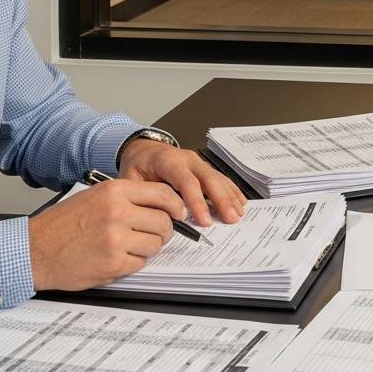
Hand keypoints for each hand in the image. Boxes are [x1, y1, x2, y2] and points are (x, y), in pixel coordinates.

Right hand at [27, 179, 182, 290]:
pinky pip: (140, 264)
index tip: (179, 213)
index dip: (176, 206)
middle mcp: (117, 212)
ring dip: (146, 248)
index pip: (163, 194)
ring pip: (155, 245)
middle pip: (164, 223)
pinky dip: (132, 263)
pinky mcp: (113, 263)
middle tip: (151, 234)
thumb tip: (162, 206)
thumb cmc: (61, 225)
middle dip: (162, 231)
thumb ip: (127, 199)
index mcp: (114, 192)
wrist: (34, 250)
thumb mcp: (94, 197)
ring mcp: (116, 239)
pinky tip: (114, 258)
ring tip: (126, 246)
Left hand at [118, 139, 245, 225]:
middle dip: (221, 200)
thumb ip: (146, 198)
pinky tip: (241, 202)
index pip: (187, 182)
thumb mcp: (132, 181)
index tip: (204, 221)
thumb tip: (163, 218)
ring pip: (218, 178)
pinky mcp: (204, 168)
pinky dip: (231, 191)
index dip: (197, 202)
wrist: (142, 150)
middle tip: (230, 218)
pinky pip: (221, 178)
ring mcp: (198, 162)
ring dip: (229, 197)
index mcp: (167, 161)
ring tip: (238, 214)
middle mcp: (187, 159)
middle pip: (209, 178)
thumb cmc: (137, 166)